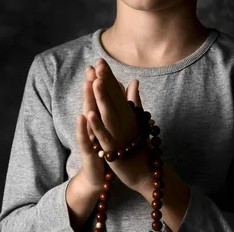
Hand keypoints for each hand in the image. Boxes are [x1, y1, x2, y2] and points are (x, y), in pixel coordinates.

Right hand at [75, 64, 105, 192]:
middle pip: (91, 101)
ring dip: (87, 99)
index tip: (99, 61)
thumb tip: (120, 87)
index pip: (99, 96)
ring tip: (88, 83)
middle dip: (91, 84)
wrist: (98, 176)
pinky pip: (85, 137)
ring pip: (87, 115)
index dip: (100, 79)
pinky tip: (83, 115)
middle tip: (90, 67)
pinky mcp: (88, 150)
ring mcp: (89, 137)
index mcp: (99, 118)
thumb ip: (114, 108)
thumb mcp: (110, 127)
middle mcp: (92, 125)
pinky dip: (84, 127)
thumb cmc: (105, 149)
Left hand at [86, 58, 153, 192]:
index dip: (109, 76)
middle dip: (106, 80)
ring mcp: (120, 135)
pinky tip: (88, 113)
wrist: (145, 173)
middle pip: (114, 98)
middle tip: (98, 63)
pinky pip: (104, 136)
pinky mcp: (114, 149)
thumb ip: (134, 101)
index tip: (100, 60)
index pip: (117, 92)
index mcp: (129, 114)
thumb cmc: (138, 146)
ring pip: (109, 113)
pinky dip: (96, 125)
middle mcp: (126, 121)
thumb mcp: (135, 120)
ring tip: (96, 81)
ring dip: (103, 97)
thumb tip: (134, 81)